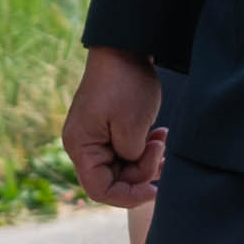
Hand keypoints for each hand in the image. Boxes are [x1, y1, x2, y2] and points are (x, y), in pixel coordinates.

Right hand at [63, 45, 168, 208]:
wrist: (124, 47)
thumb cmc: (126, 84)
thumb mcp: (133, 127)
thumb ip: (132, 158)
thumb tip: (133, 165)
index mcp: (81, 147)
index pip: (100, 190)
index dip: (129, 196)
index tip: (156, 189)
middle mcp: (83, 145)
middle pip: (113, 179)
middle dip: (142, 172)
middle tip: (162, 149)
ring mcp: (94, 136)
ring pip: (122, 166)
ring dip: (146, 159)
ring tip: (162, 138)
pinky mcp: (107, 128)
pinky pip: (125, 151)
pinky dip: (143, 148)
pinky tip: (158, 134)